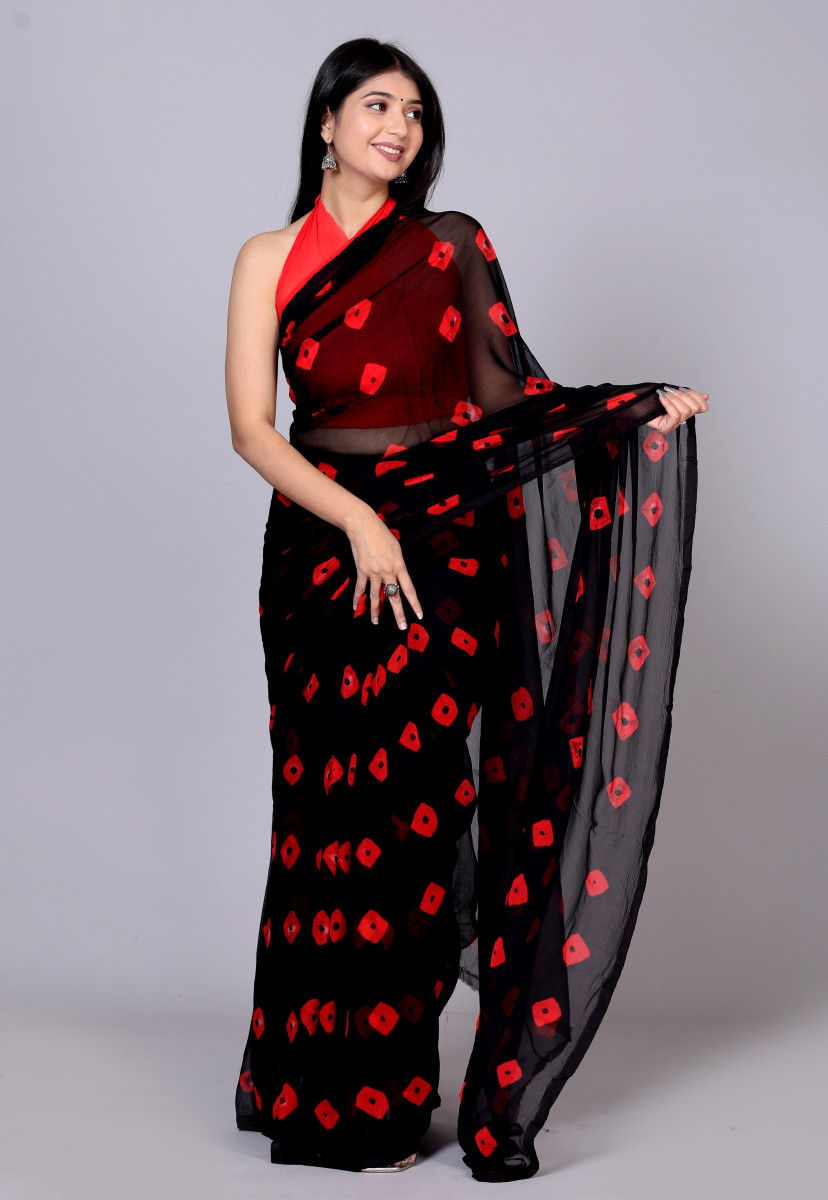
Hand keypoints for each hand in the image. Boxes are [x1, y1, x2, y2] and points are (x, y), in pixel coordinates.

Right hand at [345, 506, 423, 629]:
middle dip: (399, 614)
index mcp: (399, 566)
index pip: (409, 589)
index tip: (419, 616)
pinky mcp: (361, 571)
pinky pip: (359, 589)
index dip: (415, 604)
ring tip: (376, 622)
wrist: (363, 526)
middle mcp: (387, 572)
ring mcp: (373, 572)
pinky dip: (356, 599)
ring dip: (375, 611)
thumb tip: (398, 578)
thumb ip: (399, 565)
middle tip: (402, 627)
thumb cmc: (382, 535)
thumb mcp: (397, 549)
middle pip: (394, 597)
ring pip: (375, 597)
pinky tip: (355, 608)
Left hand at [646, 386, 708, 433]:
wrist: (635, 404)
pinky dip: (669, 404)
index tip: (686, 389)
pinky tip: (662, 398)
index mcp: (685, 412)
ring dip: (675, 399)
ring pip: (685, 412)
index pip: (702, 407)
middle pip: (695, 408)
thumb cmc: (653, 399)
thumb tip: (706, 395)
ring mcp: (673, 426)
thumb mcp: (673, 394)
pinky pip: (675, 415)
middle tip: (671, 390)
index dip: (698, 397)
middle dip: (684, 396)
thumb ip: (688, 395)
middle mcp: (680, 421)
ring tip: (665, 393)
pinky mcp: (665, 429)